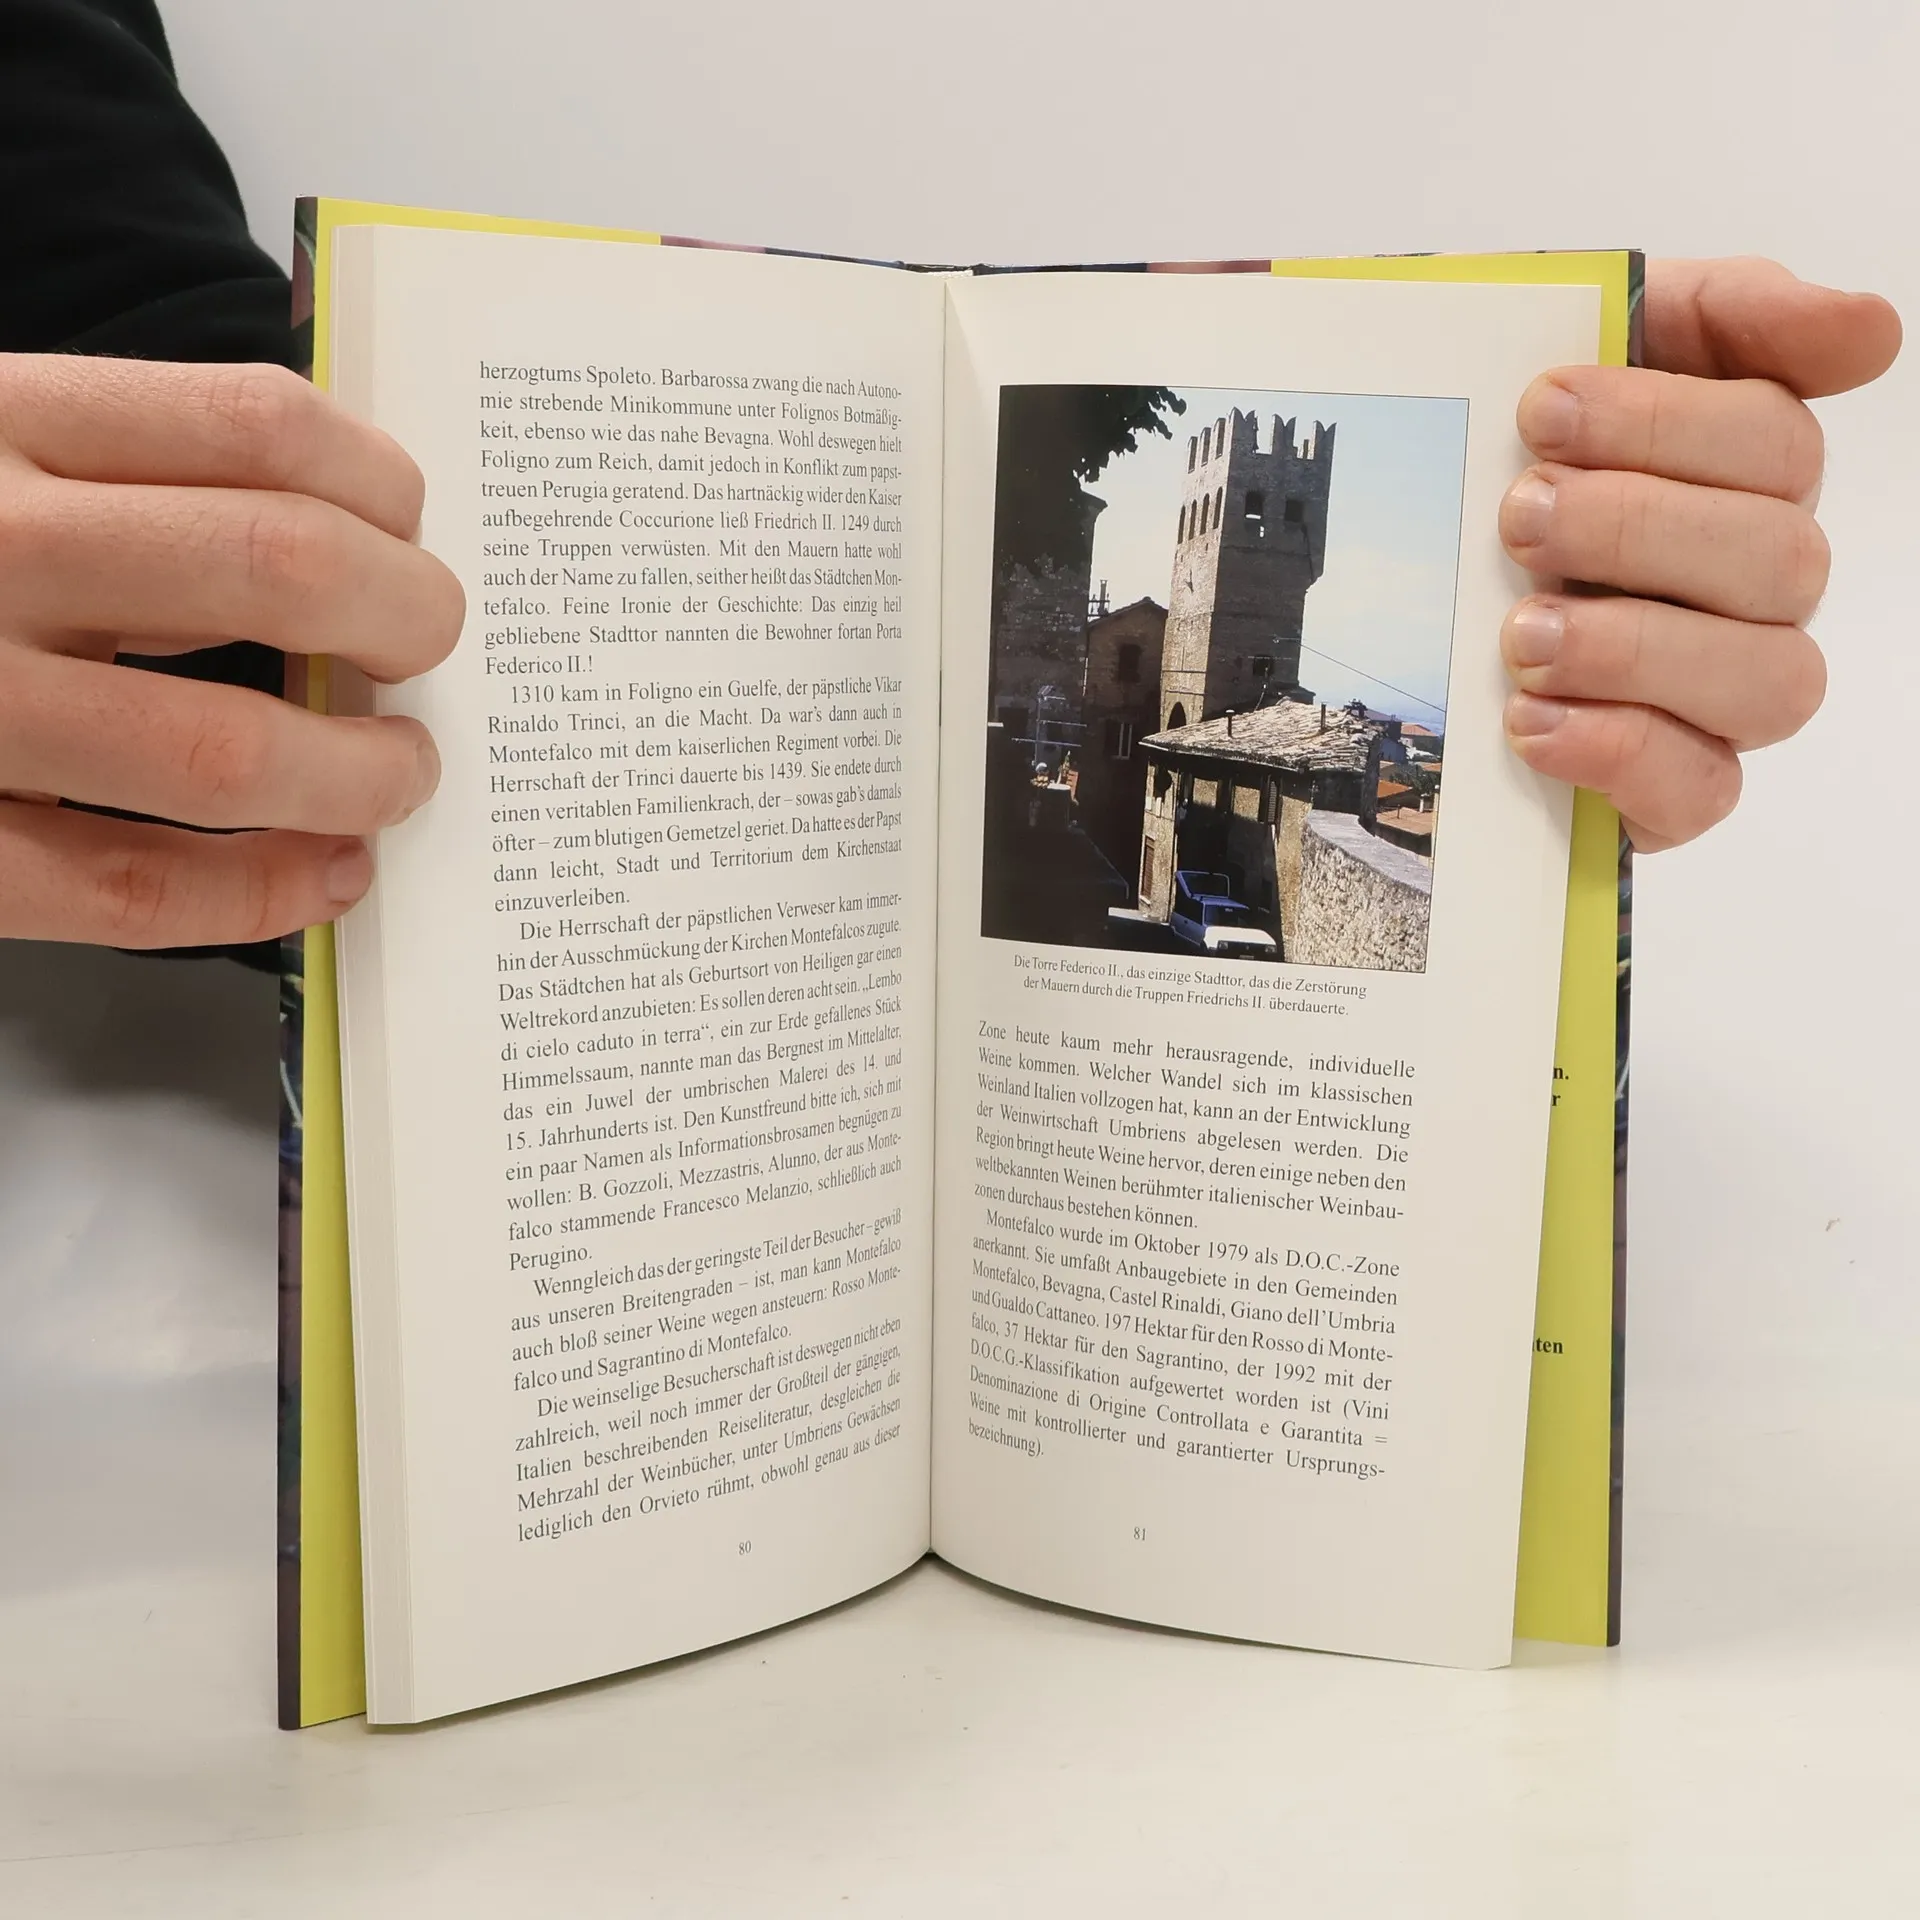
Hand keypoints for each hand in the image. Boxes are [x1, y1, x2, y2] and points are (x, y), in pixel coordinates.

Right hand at [0, 355, 462, 944]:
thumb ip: (114, 465)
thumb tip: (342, 518)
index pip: (256, 422)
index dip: (383, 484)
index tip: (413, 529)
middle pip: (278, 568)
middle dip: (406, 616)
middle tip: (429, 646)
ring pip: (222, 750)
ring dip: (357, 773)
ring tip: (400, 773)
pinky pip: (126, 889)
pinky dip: (255, 892)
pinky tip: (324, 877)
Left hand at [1498, 258, 1900, 848]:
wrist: (1400, 582)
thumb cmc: (1502, 467)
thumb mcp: (1578, 345)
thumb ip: (1721, 311)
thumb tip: (1869, 330)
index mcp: (1742, 471)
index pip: (1772, 439)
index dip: (1665, 421)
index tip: (1543, 407)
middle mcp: (1754, 583)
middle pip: (1779, 558)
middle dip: (1637, 529)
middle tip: (1520, 517)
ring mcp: (1723, 691)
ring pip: (1770, 678)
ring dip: (1635, 647)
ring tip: (1521, 633)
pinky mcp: (1672, 786)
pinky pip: (1702, 788)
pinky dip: (1618, 752)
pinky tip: (1530, 719)